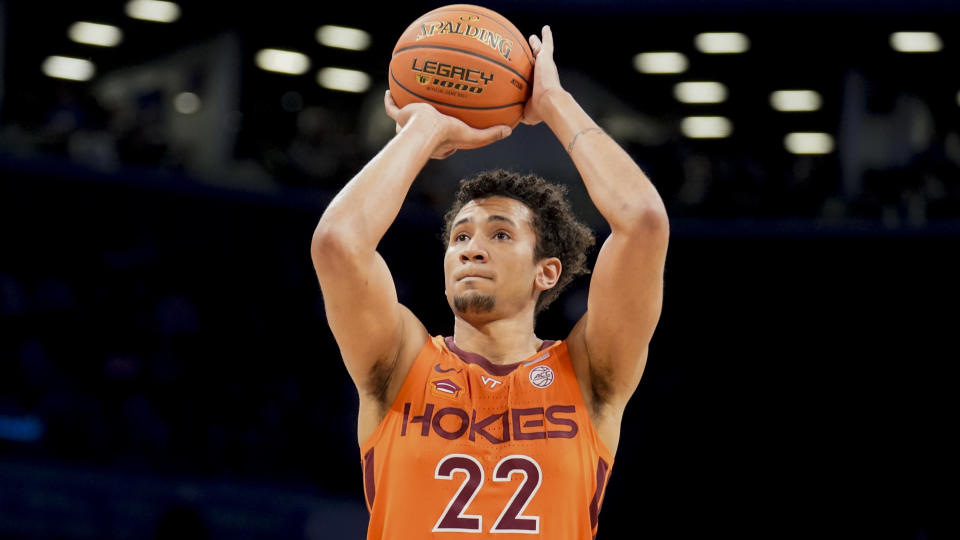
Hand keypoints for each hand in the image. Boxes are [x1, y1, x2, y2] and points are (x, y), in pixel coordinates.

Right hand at [384, 90, 510, 158]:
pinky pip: (391, 108)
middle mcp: (422, 132)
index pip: (443, 134)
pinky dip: (390, 100)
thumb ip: (490, 134)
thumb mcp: (472, 136)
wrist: (424, 131)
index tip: (455, 117)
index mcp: (439, 139)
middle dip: (427, 115)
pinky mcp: (400, 116)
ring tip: (410, 93)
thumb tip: (509, 130)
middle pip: (424, 123)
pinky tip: (389, 90)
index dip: (449, 127)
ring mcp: (409, 125)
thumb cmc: (447, 136)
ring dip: (408, 105)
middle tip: (433, 103)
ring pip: (406, 115)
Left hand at [522, 25, 565, 125]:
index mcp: (537, 86)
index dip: (528, 76)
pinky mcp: (547, 59)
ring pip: (541, 52)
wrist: (549, 102)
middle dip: (533, 58)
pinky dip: (546, 36)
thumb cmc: (539, 110)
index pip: (532, 79)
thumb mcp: (525, 113)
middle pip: (536, 63)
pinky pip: (547, 44)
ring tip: (533, 38)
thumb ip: (518, 112)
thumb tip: (512, 118)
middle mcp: (542, 75)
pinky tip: (545, 29)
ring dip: (538, 45)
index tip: (524, 75)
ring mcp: (545, 66)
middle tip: (530, 52)